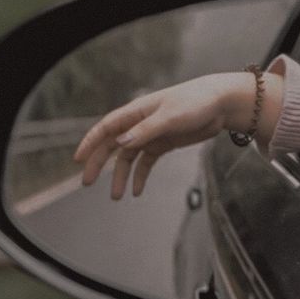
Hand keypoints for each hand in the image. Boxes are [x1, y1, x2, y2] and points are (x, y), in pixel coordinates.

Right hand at [72, 71, 281, 199]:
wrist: (221, 104)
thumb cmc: (196, 102)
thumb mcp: (170, 117)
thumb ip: (145, 131)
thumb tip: (120, 144)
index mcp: (137, 111)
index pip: (107, 127)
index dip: (90, 142)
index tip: (78, 159)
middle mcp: (140, 123)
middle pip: (113, 145)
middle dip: (98, 164)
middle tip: (86, 183)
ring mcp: (151, 134)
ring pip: (128, 157)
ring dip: (120, 176)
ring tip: (116, 196)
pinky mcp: (164, 143)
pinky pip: (146, 162)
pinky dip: (140, 176)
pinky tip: (137, 191)